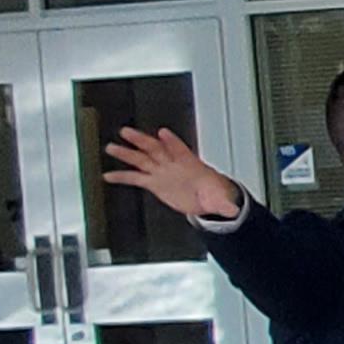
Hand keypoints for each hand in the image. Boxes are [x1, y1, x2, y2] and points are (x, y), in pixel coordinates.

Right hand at [100, 126, 241, 221]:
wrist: (206, 199)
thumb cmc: (214, 192)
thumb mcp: (221, 199)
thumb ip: (225, 204)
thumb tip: (234, 211)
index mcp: (190, 164)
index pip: (180, 150)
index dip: (172, 142)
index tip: (163, 133)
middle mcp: (173, 165)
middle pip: (156, 149)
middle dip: (143, 140)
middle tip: (128, 132)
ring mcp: (162, 172)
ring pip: (142, 160)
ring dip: (127, 154)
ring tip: (112, 147)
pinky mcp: (154, 182)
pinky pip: (136, 178)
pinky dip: (122, 176)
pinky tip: (109, 175)